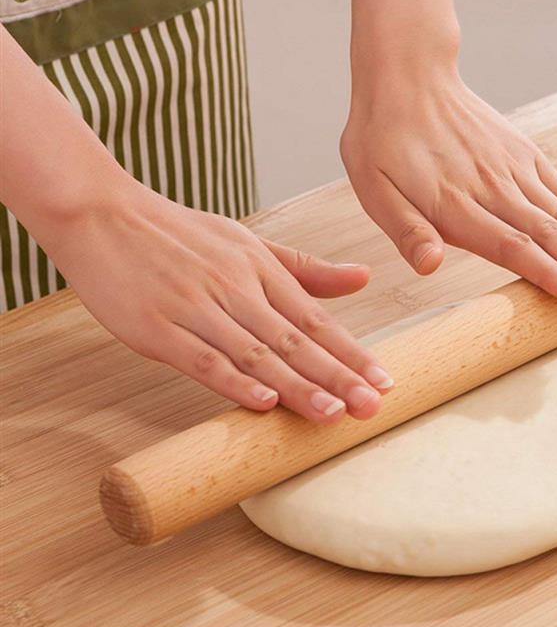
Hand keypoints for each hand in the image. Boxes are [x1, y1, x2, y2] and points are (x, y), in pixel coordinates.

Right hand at [48, 180, 392, 421]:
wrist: (102, 214)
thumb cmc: (179, 233)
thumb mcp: (248, 241)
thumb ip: (305, 267)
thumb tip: (363, 278)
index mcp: (260, 269)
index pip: (314, 319)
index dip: (351, 352)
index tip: (383, 380)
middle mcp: (235, 288)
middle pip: (294, 340)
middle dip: (337, 376)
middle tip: (371, 406)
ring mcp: (196, 308)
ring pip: (255, 352)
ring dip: (296, 385)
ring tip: (332, 413)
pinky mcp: (157, 328)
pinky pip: (201, 359)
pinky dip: (233, 380)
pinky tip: (262, 401)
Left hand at [342, 65, 556, 303]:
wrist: (407, 75)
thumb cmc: (382, 138)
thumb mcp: (374, 187)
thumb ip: (406, 230)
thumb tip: (431, 266)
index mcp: (455, 204)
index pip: (511, 246)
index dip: (548, 273)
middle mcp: (493, 188)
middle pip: (548, 234)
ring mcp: (513, 168)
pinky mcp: (522, 152)